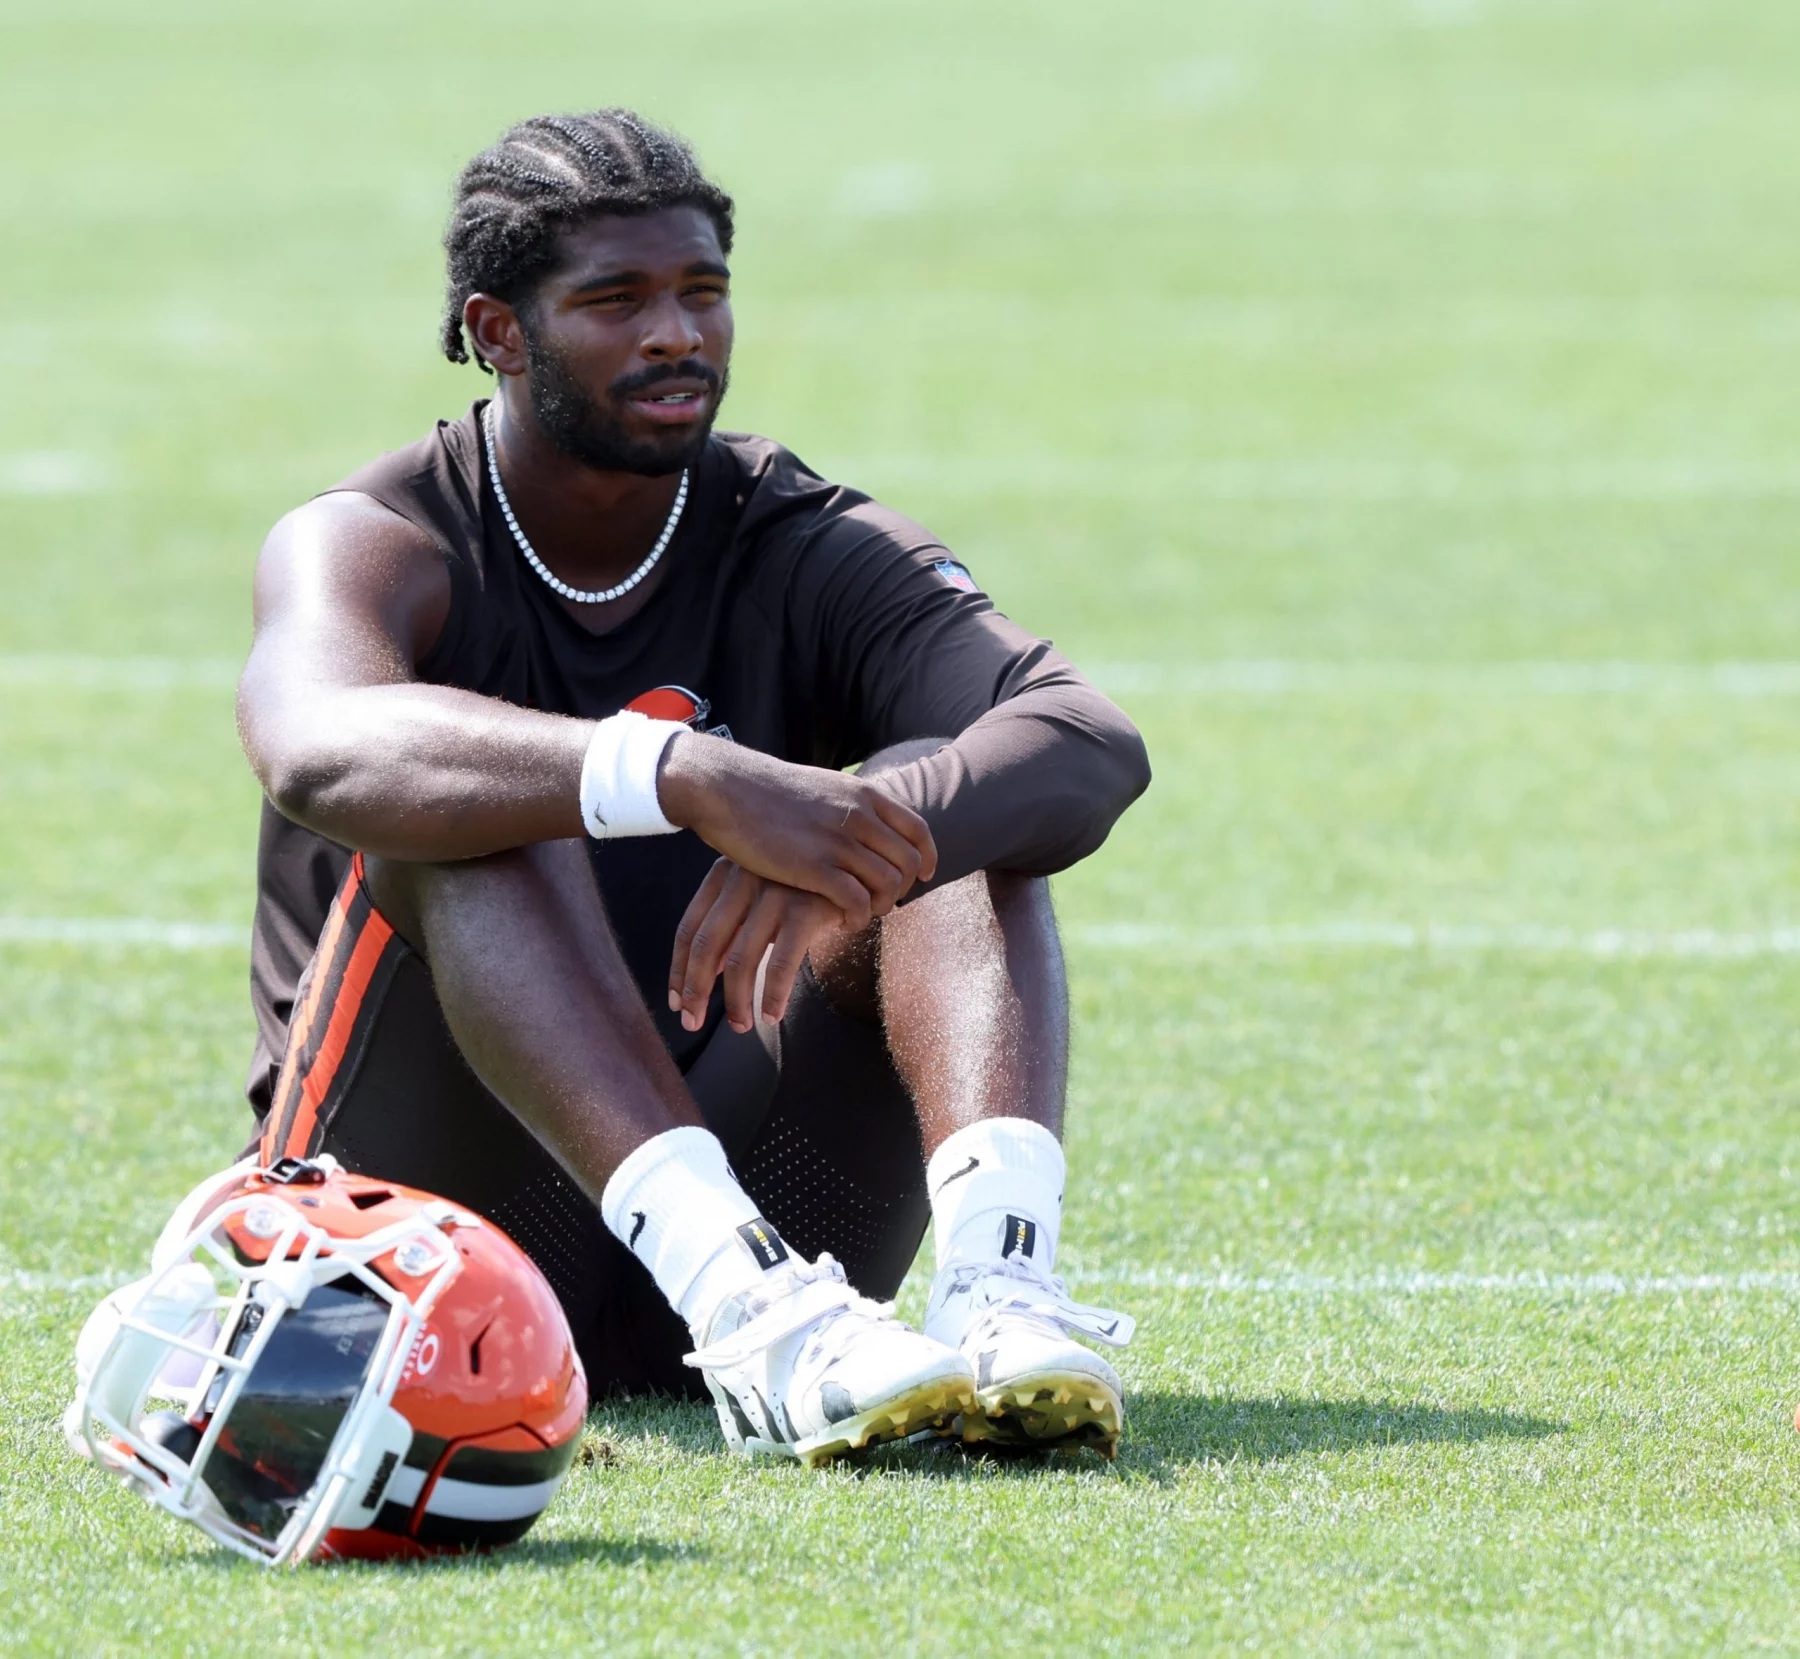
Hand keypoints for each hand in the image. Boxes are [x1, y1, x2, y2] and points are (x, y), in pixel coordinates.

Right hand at [656, 736, 936, 927]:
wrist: (727, 788)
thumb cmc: (769, 792)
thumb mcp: (824, 787)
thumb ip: (850, 804)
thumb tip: (867, 821)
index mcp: (864, 794)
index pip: (918, 830)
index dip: (926, 858)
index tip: (923, 875)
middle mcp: (859, 816)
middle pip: (909, 863)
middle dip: (903, 889)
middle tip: (884, 901)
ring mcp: (838, 841)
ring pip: (888, 885)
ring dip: (881, 906)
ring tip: (862, 913)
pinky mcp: (814, 867)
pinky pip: (858, 902)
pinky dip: (858, 917)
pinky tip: (843, 921)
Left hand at [669, 860, 847, 1033]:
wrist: (859, 861)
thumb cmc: (804, 884)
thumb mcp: (761, 892)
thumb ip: (734, 923)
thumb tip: (709, 972)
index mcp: (724, 873)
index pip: (689, 929)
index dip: (679, 970)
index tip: (678, 1003)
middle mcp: (743, 879)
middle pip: (706, 945)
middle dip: (696, 991)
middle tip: (693, 1023)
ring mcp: (775, 893)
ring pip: (741, 959)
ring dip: (736, 1001)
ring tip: (740, 1026)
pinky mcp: (806, 910)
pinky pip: (781, 964)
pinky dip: (773, 996)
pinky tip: (772, 1016)